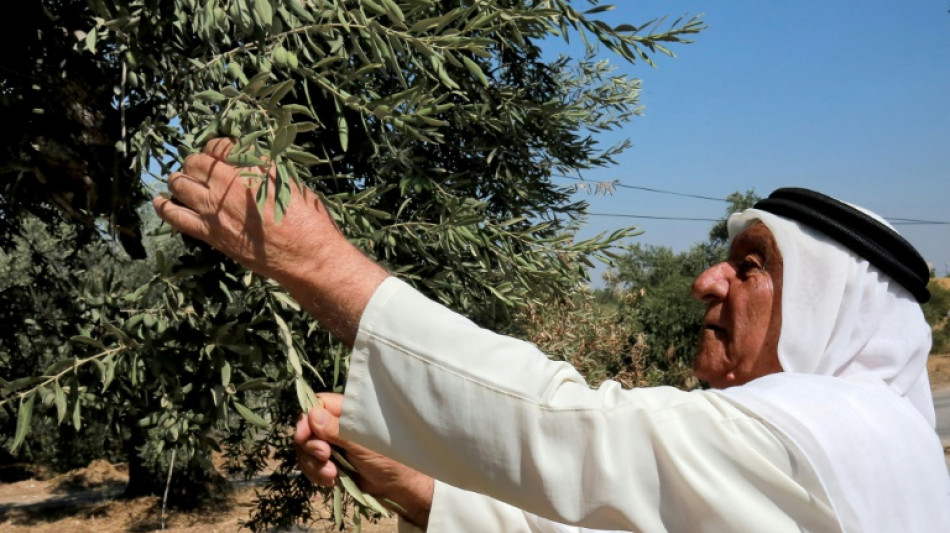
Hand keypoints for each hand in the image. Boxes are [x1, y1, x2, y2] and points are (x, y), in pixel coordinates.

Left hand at [153, 138, 387, 344]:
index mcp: (253, 166)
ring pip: (181, 183)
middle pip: (196, 161)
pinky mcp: (210, 233)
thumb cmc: (309, 220)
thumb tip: (248, 162)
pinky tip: (158, 201)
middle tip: (201, 168)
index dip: (218, 146)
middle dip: (196, 161)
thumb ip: (267, 169)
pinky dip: (163, 207)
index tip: (220, 152)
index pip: (221, 145)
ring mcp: (216, 209)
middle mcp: (230, 183)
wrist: (307, 257)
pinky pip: (176, 216)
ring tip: (181, 181)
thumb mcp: (293, 183)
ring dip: (179, 179)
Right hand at [294, 393, 433, 527]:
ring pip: (306, 450)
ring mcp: (332, 444)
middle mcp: (336, 426)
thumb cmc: (389, 458)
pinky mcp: (330, 462)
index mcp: (347, 412)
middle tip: (326, 457)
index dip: (306, 420)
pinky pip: (310, 466)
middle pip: (307, 429)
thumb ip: (337, 430)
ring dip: (314, 465)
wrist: (397, 487)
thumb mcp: (362, 443)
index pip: (317, 405)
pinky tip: (331, 481)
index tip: (304, 437)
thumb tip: (313, 415)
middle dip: (311, 447)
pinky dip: (316, 475)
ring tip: (332, 475)